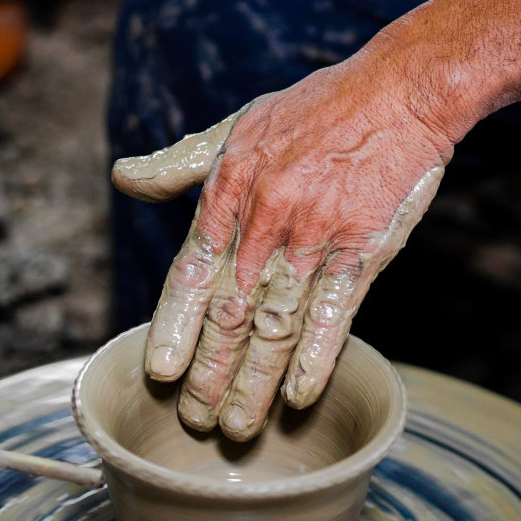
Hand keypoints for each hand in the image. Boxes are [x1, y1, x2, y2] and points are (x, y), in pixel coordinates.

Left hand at [112, 48, 452, 440]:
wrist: (394, 94)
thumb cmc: (315, 111)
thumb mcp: (236, 125)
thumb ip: (180, 163)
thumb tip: (126, 178)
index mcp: (232, 191)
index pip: (190, 273)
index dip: (174, 327)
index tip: (162, 370)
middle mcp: (268, 222)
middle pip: (230, 314)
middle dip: (210, 373)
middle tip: (196, 418)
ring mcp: (316, 240)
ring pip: (276, 325)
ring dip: (255, 382)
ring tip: (238, 426)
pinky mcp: (362, 251)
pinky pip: (335, 315)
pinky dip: (316, 358)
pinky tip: (300, 395)